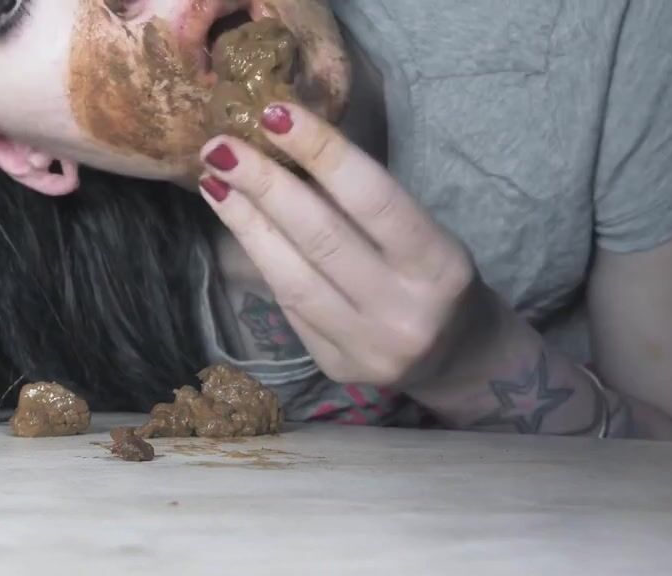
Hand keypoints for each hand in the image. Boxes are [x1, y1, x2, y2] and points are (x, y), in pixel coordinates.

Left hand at [197, 103, 508, 389]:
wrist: (457, 357)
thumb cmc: (433, 276)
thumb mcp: (423, 235)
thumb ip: (365, 205)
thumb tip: (287, 145)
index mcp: (438, 265)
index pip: (372, 199)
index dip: (321, 153)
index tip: (274, 114)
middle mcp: (403, 311)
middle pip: (321, 238)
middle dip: (264, 186)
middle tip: (220, 146)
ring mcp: (366, 346)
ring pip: (291, 278)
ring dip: (245, 224)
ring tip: (214, 182)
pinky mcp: (335, 366)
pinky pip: (289, 306)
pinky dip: (261, 260)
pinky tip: (238, 226)